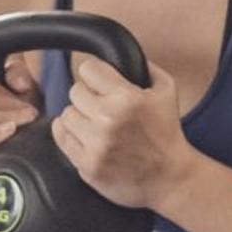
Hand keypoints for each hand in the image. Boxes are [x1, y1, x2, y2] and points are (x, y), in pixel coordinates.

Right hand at [0, 60, 39, 184]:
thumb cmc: (9, 135)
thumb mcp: (19, 100)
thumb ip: (19, 76)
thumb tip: (17, 80)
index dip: (0, 87)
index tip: (24, 102)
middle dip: (6, 105)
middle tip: (31, 115)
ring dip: (0, 119)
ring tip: (22, 124)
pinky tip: (9, 132)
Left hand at [56, 55, 193, 210]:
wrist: (171, 177)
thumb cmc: (167, 132)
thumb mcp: (167, 89)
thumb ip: (144, 66)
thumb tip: (119, 53)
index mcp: (127, 97)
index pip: (88, 69)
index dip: (95, 75)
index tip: (101, 84)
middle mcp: (108, 119)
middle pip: (75, 92)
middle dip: (88, 98)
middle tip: (102, 108)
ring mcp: (96, 144)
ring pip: (66, 115)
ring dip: (79, 118)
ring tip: (96, 126)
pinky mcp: (88, 165)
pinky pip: (61, 138)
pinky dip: (70, 135)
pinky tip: (85, 137)